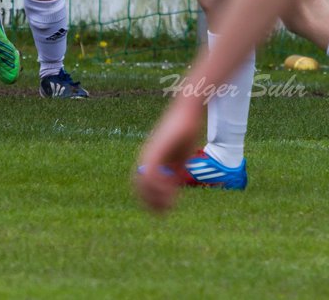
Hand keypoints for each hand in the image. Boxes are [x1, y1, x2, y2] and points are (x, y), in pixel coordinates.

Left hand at [133, 93, 203, 212]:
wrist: (188, 113)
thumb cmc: (186, 132)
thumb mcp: (180, 156)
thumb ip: (175, 169)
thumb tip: (175, 184)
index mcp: (150, 159)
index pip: (141, 184)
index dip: (148, 199)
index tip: (160, 210)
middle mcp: (146, 157)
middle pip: (139, 185)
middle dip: (150, 202)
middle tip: (163, 213)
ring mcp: (150, 153)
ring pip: (144, 181)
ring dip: (156, 196)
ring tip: (169, 204)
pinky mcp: (156, 150)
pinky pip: (151, 172)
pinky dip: (160, 185)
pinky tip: (172, 191)